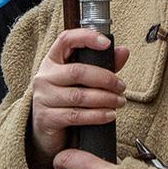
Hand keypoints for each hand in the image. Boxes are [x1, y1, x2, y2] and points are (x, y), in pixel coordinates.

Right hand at [28, 29, 129, 168]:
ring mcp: (43, 98)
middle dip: (105, 78)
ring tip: (119, 101)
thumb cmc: (66, 100)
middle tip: (121, 86)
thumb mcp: (82, 80)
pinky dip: (96, 115)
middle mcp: (44, 76)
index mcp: (52, 60)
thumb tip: (124, 51)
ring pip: (78, 95)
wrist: (46, 131)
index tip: (107, 43)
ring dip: (105, 98)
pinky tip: (109, 115)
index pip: (65, 39)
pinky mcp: (46, 118)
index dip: (86, 37)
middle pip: (77, 71)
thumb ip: (103, 65)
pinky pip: (75, 115)